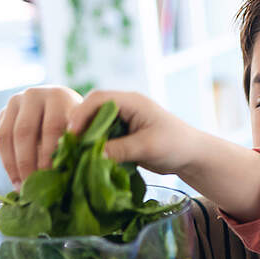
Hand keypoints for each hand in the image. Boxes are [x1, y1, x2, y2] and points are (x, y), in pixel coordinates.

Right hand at [0, 85, 80, 186]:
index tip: (53, 176)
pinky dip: (7, 162)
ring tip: (23, 188)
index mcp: (59, 97)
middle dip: (29, 162)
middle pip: (26, 131)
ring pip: (9, 136)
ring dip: (15, 165)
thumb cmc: (80, 126)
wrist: (61, 108)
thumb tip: (85, 168)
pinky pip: (1, 139)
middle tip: (34, 185)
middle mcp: (35, 94)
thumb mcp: (85, 130)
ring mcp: (16, 101)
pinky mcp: (4, 111)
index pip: (52, 126)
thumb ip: (82, 144)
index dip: (51, 153)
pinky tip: (15, 180)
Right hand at [68, 90, 259, 219]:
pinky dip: (93, 146)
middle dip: (78, 126)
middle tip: (67, 146)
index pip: (99, 99)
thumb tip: (94, 155)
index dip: (82, 113)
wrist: (192, 156)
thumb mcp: (148, 147)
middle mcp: (125, 107)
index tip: (72, 132)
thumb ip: (121, 149)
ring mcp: (123, 121)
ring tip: (72, 154)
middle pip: (91, 109)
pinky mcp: (122, 135)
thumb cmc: (176, 145)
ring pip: (94, 124)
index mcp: (132, 101)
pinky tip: (85, 159)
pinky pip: (101, 137)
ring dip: (84, 138)